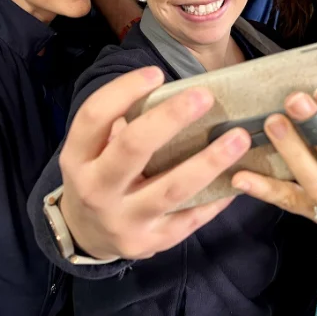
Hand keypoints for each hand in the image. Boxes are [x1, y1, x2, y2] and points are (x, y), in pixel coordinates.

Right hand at [57, 67, 251, 260]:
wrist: (87, 236)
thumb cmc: (98, 176)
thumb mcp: (91, 151)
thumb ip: (120, 124)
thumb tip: (174, 91)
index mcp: (77, 158)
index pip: (95, 116)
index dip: (124, 90)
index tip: (156, 73)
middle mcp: (96, 190)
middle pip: (132, 148)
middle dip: (170, 119)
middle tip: (204, 97)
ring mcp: (124, 220)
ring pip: (171, 189)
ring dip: (209, 161)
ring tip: (238, 138)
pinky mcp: (151, 242)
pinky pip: (190, 218)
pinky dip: (217, 197)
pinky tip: (239, 177)